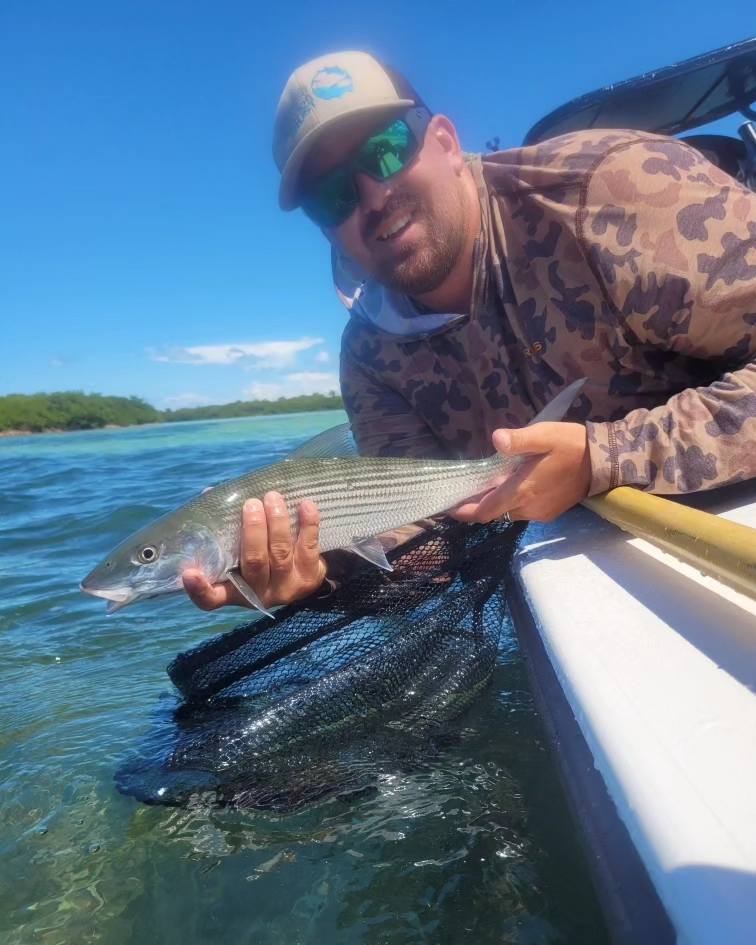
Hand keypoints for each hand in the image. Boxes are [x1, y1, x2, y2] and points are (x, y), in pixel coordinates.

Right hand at [182, 492, 326, 610]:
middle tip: (251, 504)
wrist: (301, 575)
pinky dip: (308, 525)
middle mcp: (258, 593)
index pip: (211, 598)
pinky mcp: (310, 578)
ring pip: (280, 553)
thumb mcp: (239, 549)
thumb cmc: (261, 555)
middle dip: (253, 531)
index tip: (189, 572)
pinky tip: (305, 505)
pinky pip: (309, 548)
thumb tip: (211, 493)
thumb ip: (224, 526)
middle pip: (254, 563)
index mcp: (233, 590)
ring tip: (272, 498)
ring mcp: (286, 588)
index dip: (199, 588)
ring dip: (277, 522)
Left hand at [451, 422, 591, 523]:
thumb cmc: (571, 445)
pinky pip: (522, 512)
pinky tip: (509, 487)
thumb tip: (496, 440)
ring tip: (483, 488)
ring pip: (508, 513)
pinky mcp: (550, 513)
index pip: (485, 511)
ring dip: (495, 504)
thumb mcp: (544, 435)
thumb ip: (519, 440)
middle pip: (494, 514)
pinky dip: (510, 503)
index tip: (449, 507)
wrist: (605, 461)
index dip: (465, 512)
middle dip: (477, 506)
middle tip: (464, 492)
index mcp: (522, 491)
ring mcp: (540, 513)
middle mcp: (528, 508)